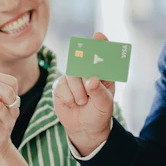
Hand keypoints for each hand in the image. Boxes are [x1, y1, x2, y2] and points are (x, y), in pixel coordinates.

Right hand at [53, 32, 114, 155]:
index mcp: (102, 72)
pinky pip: (62, 85)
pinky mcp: (60, 85)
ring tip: (83, 101)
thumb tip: (91, 80)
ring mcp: (72, 77)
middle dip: (85, 72)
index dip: (100, 43)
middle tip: (90, 85)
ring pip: (72, 74)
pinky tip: (73, 103)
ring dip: (78, 91)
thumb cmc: (99, 113)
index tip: (99, 36)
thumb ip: (99, 91)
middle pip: (83, 60)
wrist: (85, 129)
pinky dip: (69, 97)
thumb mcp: (105, 103)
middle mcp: (87, 71)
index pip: (102, 54)